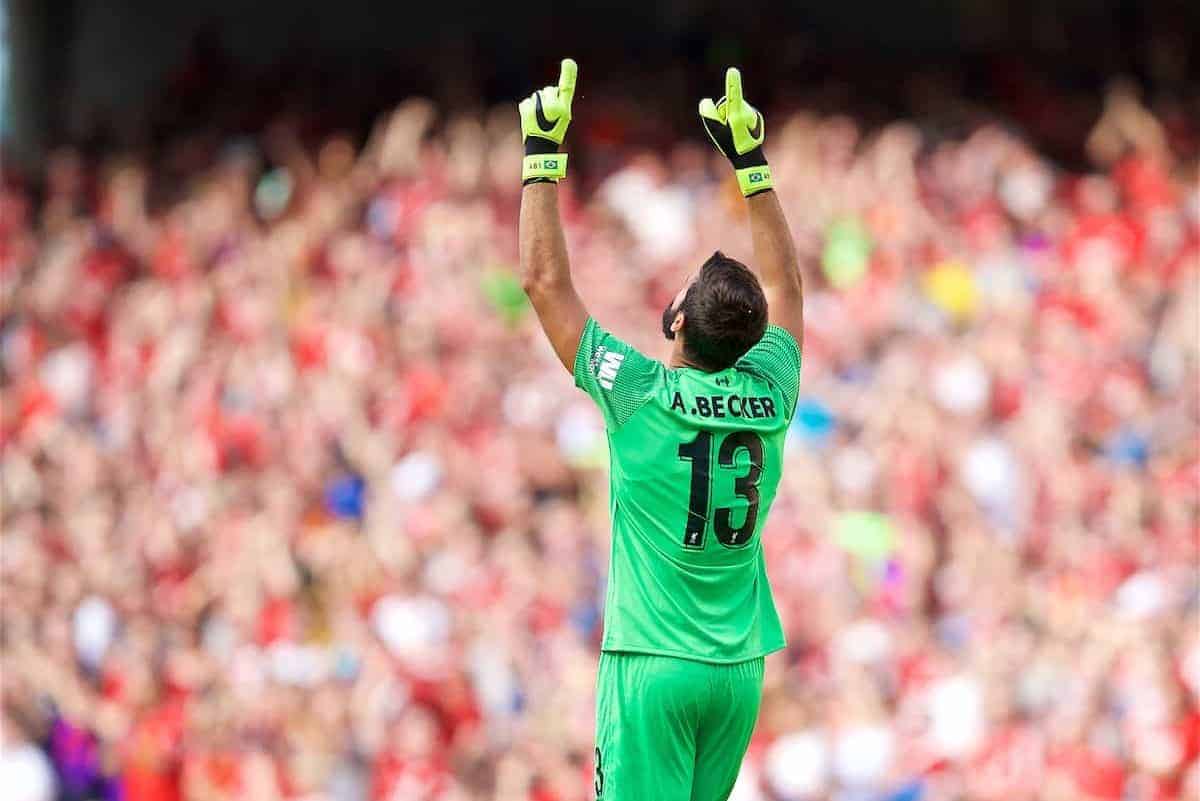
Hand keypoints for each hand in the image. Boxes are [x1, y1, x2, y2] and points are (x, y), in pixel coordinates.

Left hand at [518, 58, 577, 183]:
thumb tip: (563, 74)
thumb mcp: (564, 116)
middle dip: (548, 98)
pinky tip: (531, 118)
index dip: (568, 75)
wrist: (540, 148)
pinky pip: (526, 102)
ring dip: (538, 103)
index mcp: (562, 109)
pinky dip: (528, 108)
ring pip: (537, 96)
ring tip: (540, 117)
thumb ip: (563, 95)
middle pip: (548, 91)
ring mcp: (536, 108)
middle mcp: (550, 106)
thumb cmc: (554, 132)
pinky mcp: (525, 110)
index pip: (566, 89)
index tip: (569, 62)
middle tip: (549, 114)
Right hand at [699, 67, 772, 195]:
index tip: (732, 71)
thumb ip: (708, 115)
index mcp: (738, 116)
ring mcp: (753, 113)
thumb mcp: (716, 132)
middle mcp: (747, 112)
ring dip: (731, 116)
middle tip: (725, 129)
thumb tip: (706, 101)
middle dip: (723, 112)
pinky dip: (738, 119)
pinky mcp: (755, 115)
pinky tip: (740, 131)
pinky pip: (741, 112)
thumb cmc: (731, 146)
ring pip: (735, 107)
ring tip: (734, 131)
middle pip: (728, 102)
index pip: (734, 95)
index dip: (732, 83)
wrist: (749, 158)